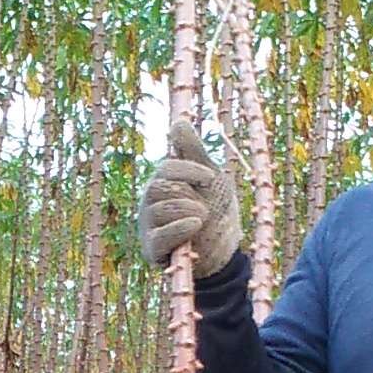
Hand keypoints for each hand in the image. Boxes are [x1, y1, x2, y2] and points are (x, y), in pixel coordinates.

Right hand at [134, 123, 243, 272]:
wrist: (224, 251)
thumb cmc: (216, 210)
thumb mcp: (210, 177)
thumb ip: (193, 151)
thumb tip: (178, 122)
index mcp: (162, 182)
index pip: (165, 168)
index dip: (187, 170)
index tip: (209, 177)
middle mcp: (150, 202)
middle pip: (159, 187)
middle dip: (188, 193)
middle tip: (205, 206)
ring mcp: (148, 226)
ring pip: (160, 209)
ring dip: (189, 210)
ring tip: (203, 219)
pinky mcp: (152, 249)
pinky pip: (160, 235)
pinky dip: (179, 228)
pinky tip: (195, 225)